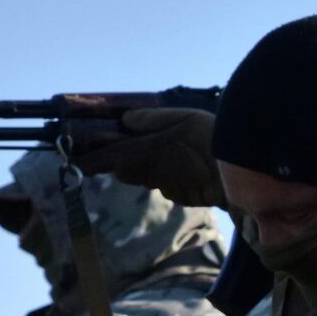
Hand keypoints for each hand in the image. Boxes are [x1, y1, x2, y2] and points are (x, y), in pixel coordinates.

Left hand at [68, 107, 224, 207]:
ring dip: (153, 166)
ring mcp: (167, 187)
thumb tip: (126, 120)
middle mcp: (150, 172)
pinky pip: (169, 185)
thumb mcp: (182, 118)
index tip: (70, 159)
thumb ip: (150, 119)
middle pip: (125, 169)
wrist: (245, 172)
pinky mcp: (182, 197)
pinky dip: (174, 177)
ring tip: (176, 153)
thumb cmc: (212, 139)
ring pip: (148, 176)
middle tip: (144, 143)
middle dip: (127, 158)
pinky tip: (191, 167)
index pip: (104, 159)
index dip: (85, 159)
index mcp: (144, 152)